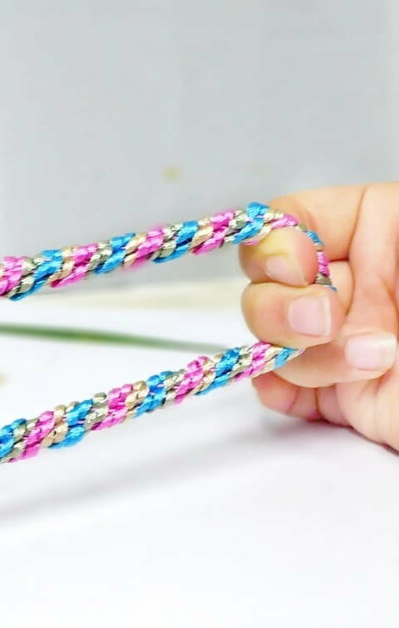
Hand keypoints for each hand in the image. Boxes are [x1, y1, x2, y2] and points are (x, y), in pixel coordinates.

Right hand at [240, 182, 398, 446]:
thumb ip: (368, 220)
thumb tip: (282, 234)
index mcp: (376, 232)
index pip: (285, 223)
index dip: (275, 245)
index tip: (300, 265)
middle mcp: (350, 286)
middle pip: (261, 286)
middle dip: (280, 307)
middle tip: (324, 322)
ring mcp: (341, 343)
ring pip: (266, 340)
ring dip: (303, 355)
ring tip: (375, 361)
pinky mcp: (344, 398)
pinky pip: (280, 390)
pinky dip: (280, 392)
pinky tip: (314, 394)